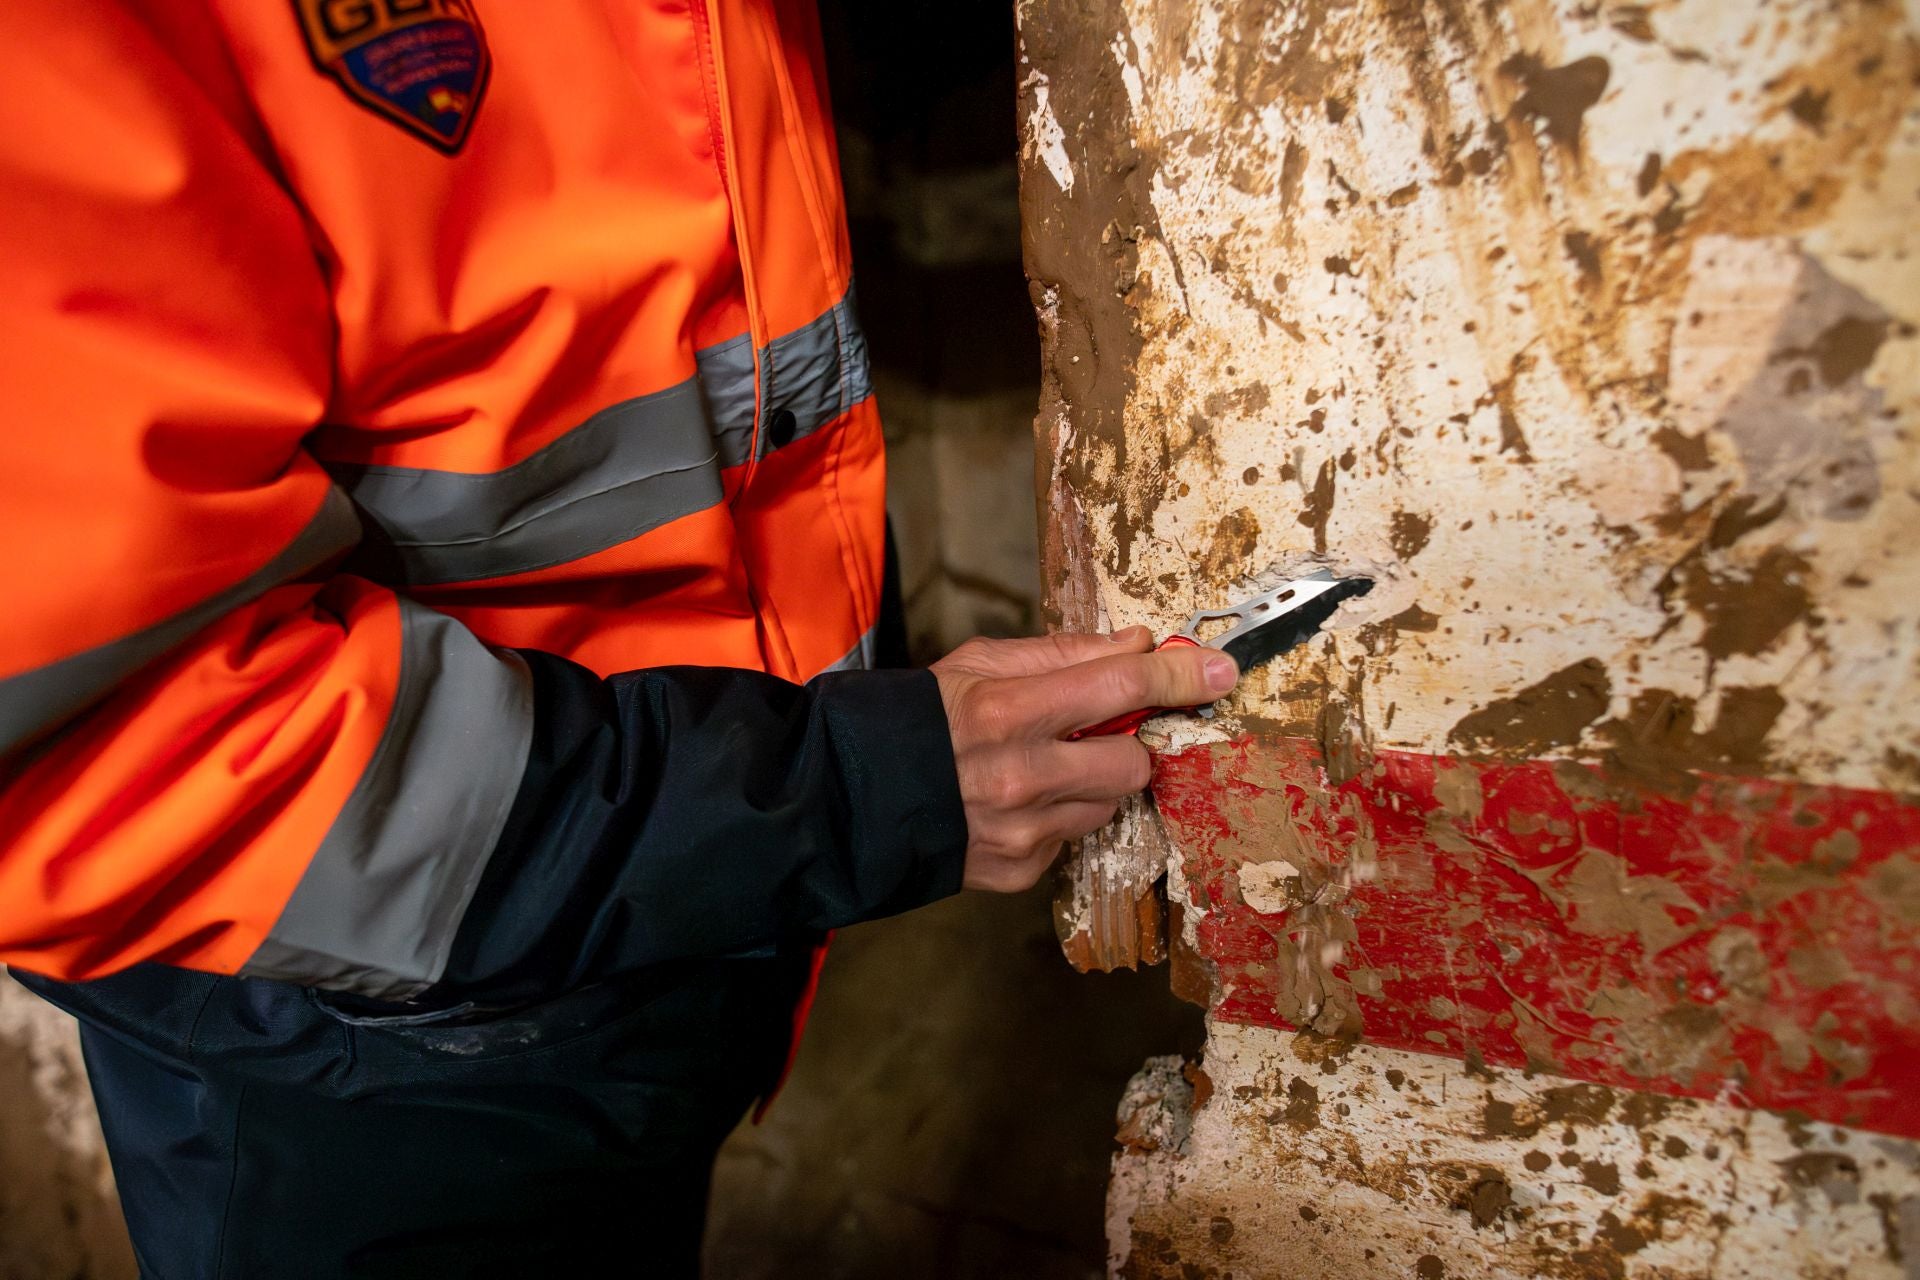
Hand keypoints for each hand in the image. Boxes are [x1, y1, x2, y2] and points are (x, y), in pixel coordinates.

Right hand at [930, 628, 1238, 891]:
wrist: (852, 799)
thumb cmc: (916, 719)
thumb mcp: (978, 665)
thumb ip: (1063, 655)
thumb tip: (1139, 645)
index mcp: (1008, 711)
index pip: (1120, 685)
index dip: (1178, 675)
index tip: (1217, 670)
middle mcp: (1021, 776)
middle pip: (1132, 762)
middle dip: (1126, 746)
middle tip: (1093, 734)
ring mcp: (1022, 832)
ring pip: (1107, 804)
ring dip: (1091, 784)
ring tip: (1038, 768)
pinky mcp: (1019, 870)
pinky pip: (1071, 839)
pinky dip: (1056, 819)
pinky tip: (1013, 805)